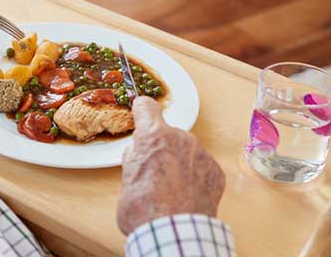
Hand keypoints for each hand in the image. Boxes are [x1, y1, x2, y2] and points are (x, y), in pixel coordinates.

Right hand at [116, 96, 225, 234]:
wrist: (173, 234)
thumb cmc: (144, 208)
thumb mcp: (126, 177)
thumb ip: (135, 157)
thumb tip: (141, 151)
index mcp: (153, 136)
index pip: (146, 107)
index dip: (142, 110)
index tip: (141, 111)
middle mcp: (180, 138)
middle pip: (168, 134)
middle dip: (161, 148)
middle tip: (153, 172)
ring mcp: (201, 154)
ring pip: (186, 151)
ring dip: (179, 162)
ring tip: (170, 189)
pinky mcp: (216, 172)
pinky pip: (201, 167)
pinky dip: (194, 177)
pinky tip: (185, 195)